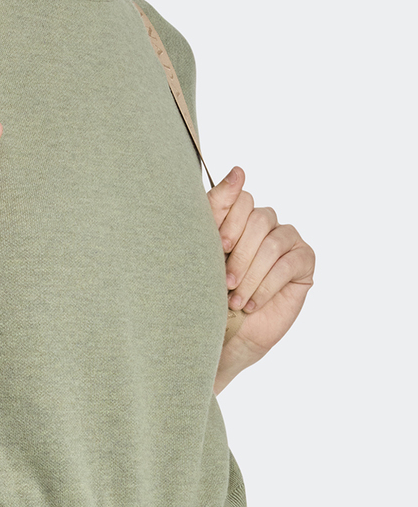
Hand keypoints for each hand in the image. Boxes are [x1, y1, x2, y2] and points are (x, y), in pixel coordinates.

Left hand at [208, 166, 314, 392]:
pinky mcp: (303, 262)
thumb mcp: (204, 251)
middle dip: (239, 255)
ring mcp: (286, 240)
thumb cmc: (207, 295)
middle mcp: (263, 223)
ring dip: (252, 274)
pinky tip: (252, 304)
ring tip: (236, 300)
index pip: (240, 199)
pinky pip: (290, 264)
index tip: (218, 247)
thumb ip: (217, 208)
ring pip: (273, 242)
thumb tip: (239, 170)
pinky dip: (267, 286)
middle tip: (223, 283)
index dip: (230, 222)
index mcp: (237, 216)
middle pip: (258, 219)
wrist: (221, 337)